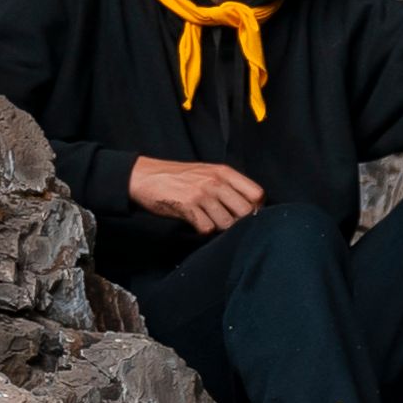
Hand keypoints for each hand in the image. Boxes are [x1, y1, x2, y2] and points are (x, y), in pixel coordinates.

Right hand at [129, 156, 264, 236]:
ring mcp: (202, 194)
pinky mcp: (188, 206)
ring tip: (208, 221)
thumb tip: (250, 207)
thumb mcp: (207, 172)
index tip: (246, 215)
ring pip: (227, 223)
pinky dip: (203, 230)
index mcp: (224, 172)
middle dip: (239, 223)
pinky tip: (195, 223)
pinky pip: (207, 228)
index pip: (257, 194)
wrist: (145, 176)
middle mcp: (216, 181)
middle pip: (245, 212)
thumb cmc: (178, 177)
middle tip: (226, 223)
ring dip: (219, 228)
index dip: (256, 209)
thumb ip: (228, 185)